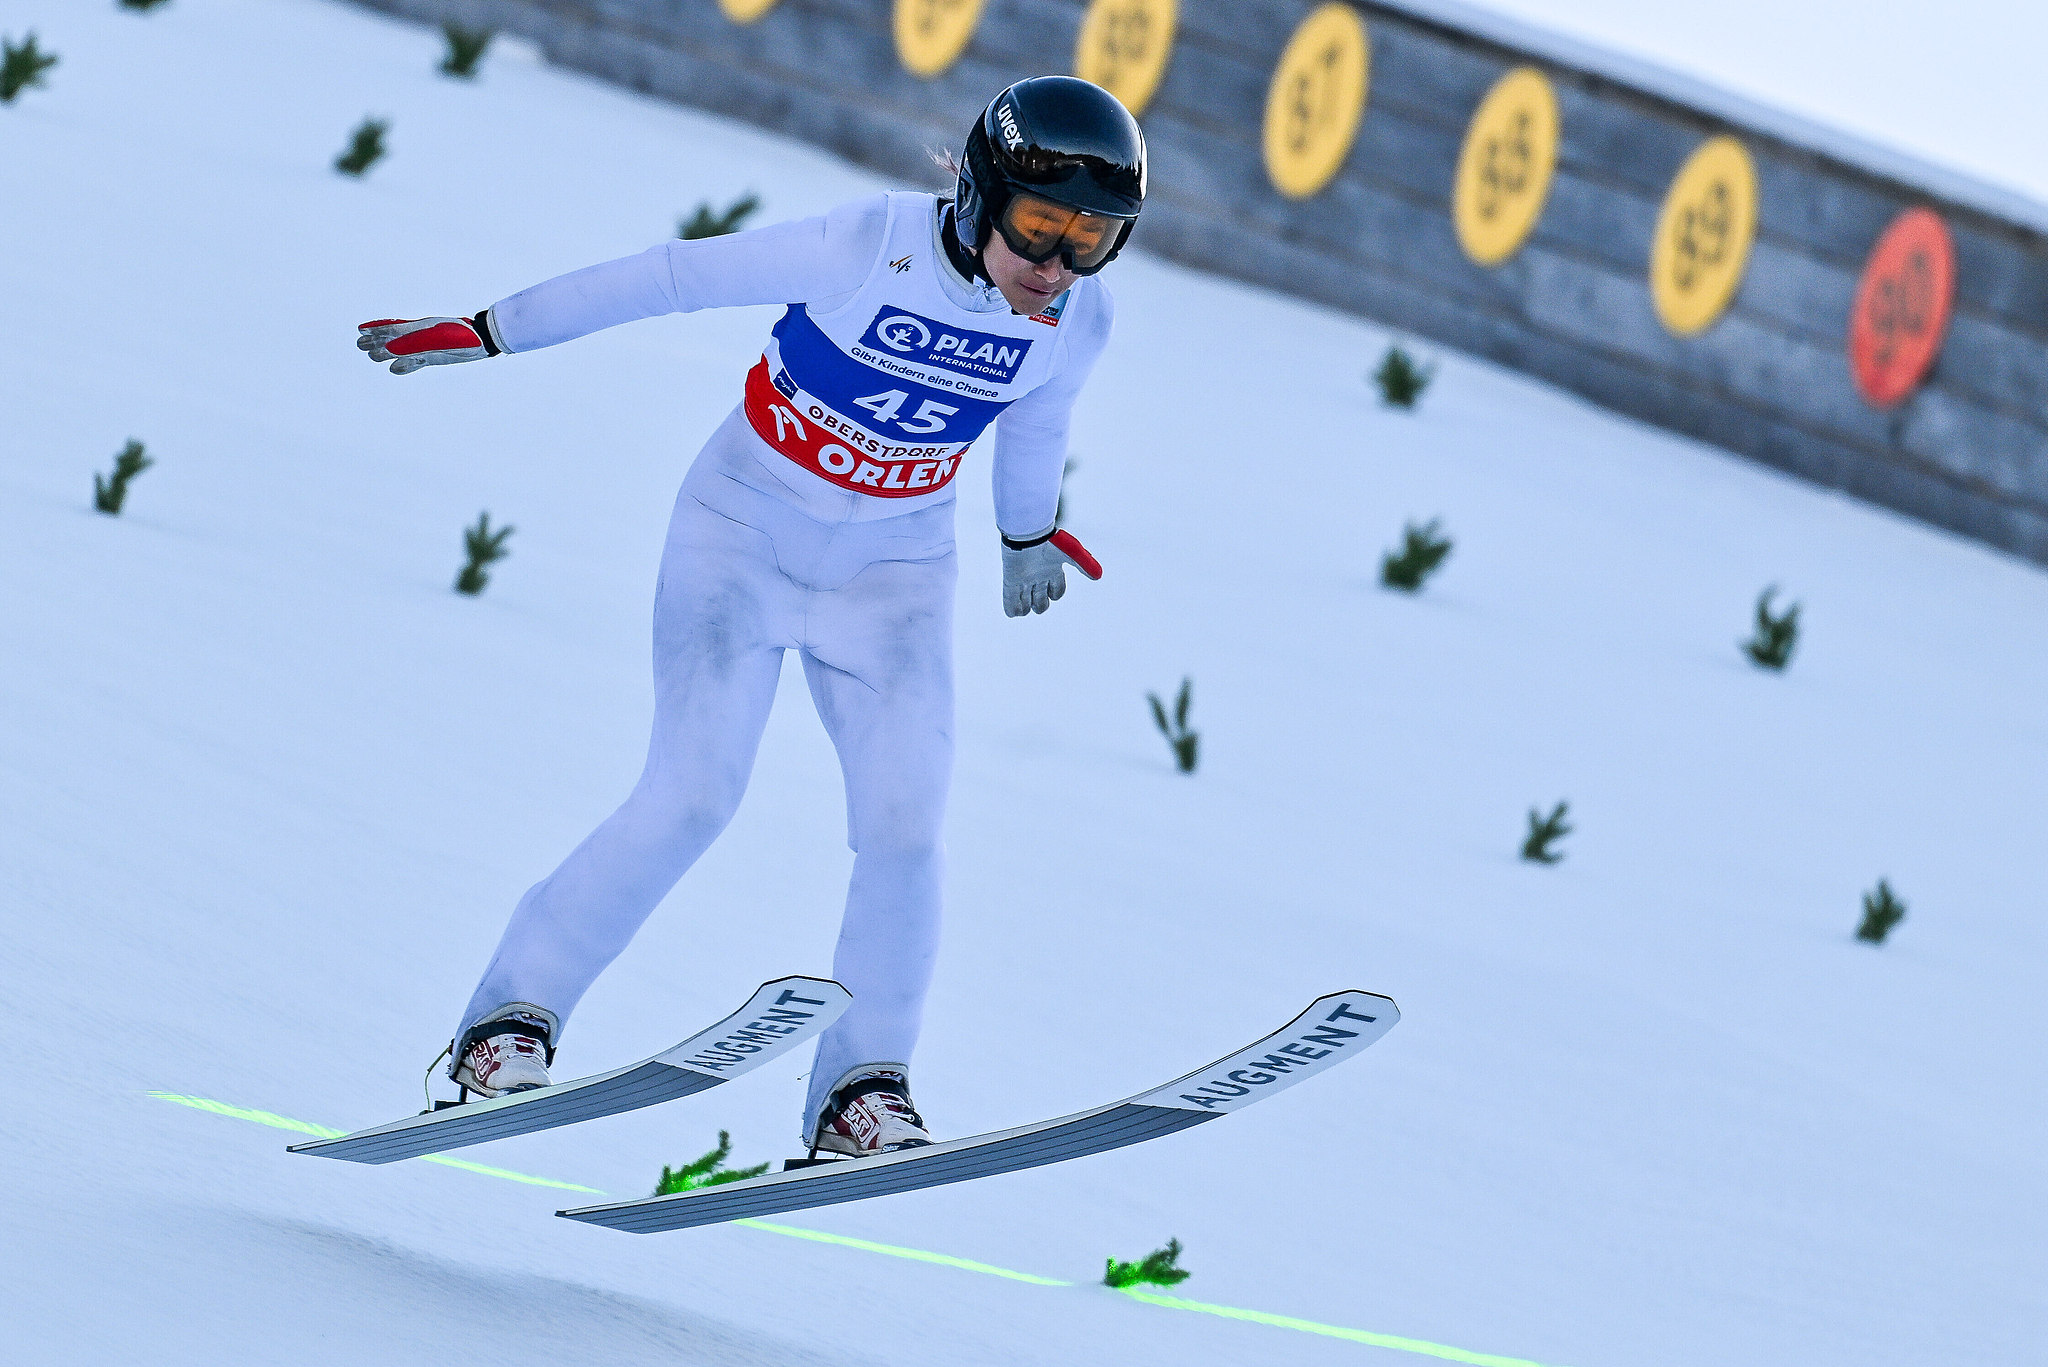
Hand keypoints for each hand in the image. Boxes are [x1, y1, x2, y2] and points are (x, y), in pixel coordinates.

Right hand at [357, 313, 498, 374]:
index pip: (392, 329)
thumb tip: (389, 349)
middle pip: (392, 339)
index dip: (376, 328)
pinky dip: (404, 367)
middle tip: (361, 345)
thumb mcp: (435, 338)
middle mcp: (418, 337)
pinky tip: (394, 369)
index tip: (360, 330)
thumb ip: (411, 343)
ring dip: (386, 354)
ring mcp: (424, 348)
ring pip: (400, 351)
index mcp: (417, 327)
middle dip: (376, 342)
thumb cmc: (460, 335)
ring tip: (372, 356)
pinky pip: (414, 363)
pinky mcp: (432, 359)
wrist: (481, 341)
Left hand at [1001, 528, 1101, 616]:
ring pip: (1025, 600)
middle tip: (1039, 600)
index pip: (1057, 590)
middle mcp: (1038, 575)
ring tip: (1025, 609)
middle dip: (1041, 604)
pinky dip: (1011, 608)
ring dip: (1026, 608)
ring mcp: (1023, 578)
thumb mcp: (1072, 553)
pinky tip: (1014, 613)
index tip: (1053, 592)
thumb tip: (1099, 576)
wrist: (1028, 532)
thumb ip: (1085, 564)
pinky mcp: (1010, 579)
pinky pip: (1009, 598)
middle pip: (1041, 597)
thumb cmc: (1050, 541)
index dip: (1056, 594)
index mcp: (1052, 569)